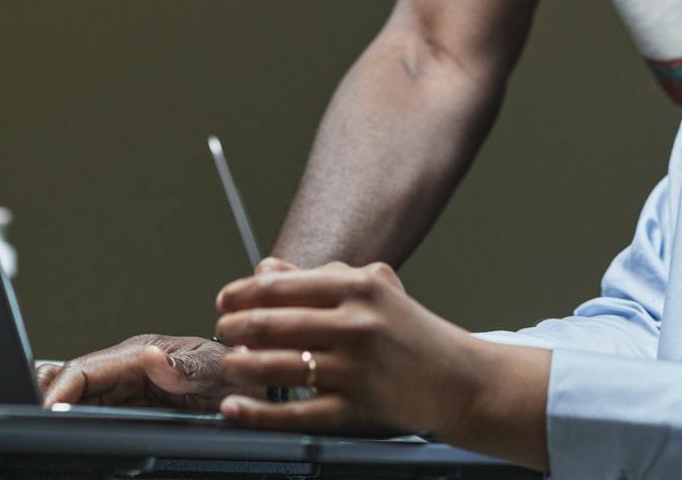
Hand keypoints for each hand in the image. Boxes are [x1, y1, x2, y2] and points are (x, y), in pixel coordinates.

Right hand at [37, 334, 228, 409]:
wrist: (253, 385)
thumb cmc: (236, 371)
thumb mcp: (218, 370)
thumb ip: (186, 366)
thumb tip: (150, 357)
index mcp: (142, 353)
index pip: (87, 369)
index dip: (61, 389)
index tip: (46, 411)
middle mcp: (129, 366)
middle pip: (73, 382)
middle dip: (48, 397)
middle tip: (31, 421)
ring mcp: (127, 385)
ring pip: (78, 396)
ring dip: (58, 407)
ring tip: (38, 423)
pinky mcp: (130, 403)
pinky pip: (93, 408)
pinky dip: (72, 414)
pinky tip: (59, 423)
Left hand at [213, 256, 543, 454]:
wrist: (459, 380)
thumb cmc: (410, 332)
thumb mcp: (374, 290)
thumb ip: (320, 277)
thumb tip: (264, 269)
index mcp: (360, 288)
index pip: (284, 286)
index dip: (243, 293)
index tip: (224, 300)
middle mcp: (357, 325)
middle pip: (272, 324)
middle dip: (235, 328)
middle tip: (223, 331)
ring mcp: (354, 370)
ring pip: (276, 367)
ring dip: (240, 365)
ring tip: (229, 363)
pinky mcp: (354, 411)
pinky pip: (293, 413)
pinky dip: (256, 412)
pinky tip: (234, 407)